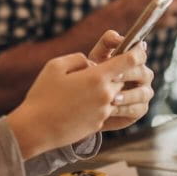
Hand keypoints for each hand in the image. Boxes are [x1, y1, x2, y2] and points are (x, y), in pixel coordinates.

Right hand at [7, 43, 145, 158]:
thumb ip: (78, 59)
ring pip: (118, 95)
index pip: (129, 61)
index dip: (138, 52)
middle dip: (119, 71)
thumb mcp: (55, 66)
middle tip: (109, 65)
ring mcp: (104, 112)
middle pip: (125, 78)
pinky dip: (101, 102)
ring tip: (92, 86)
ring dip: (110, 88)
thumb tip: (90, 63)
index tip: (140, 47)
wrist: (36, 129)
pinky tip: (82, 102)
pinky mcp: (99, 124)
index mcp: (97, 77)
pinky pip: (107, 109)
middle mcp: (105, 95)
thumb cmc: (42, 95)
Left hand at [86, 30, 154, 130]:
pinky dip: (124, 109)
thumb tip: (119, 37)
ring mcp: (144, 92)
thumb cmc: (94, 73)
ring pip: (142, 93)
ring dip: (127, 95)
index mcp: (135, 60)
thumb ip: (107, 43)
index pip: (140, 54)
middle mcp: (144, 75)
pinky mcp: (140, 109)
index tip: (118, 58)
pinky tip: (111, 109)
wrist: (88, 100)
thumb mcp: (98, 56)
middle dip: (128, 75)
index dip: (132, 55)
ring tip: (112, 97)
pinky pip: (137, 109)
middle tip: (113, 77)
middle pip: (143, 72)